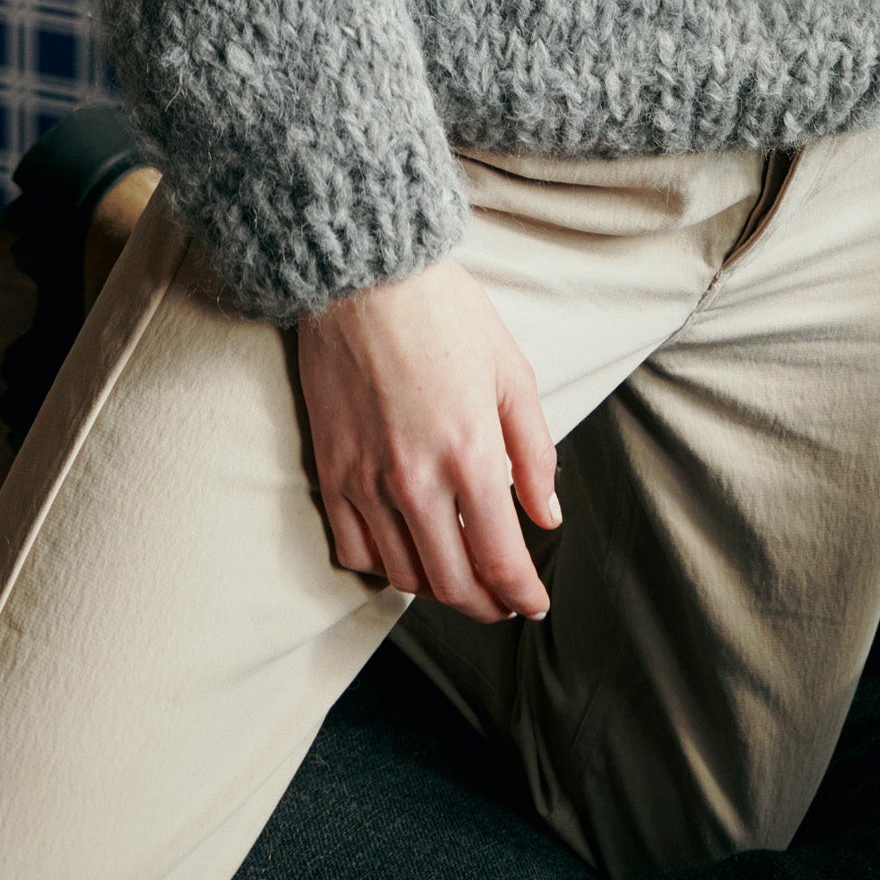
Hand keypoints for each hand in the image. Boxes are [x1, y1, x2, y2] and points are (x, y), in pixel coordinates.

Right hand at [296, 252, 561, 623]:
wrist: (362, 273)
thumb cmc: (444, 311)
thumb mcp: (510, 370)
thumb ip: (535, 451)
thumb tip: (548, 515)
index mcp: (470, 454)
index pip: (500, 561)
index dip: (522, 595)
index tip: (533, 605)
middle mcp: (416, 480)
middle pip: (452, 583)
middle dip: (485, 605)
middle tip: (502, 603)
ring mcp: (367, 480)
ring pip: (402, 574)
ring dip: (437, 589)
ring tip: (459, 577)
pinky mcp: (331, 470)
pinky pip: (354, 549)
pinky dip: (382, 567)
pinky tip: (404, 553)